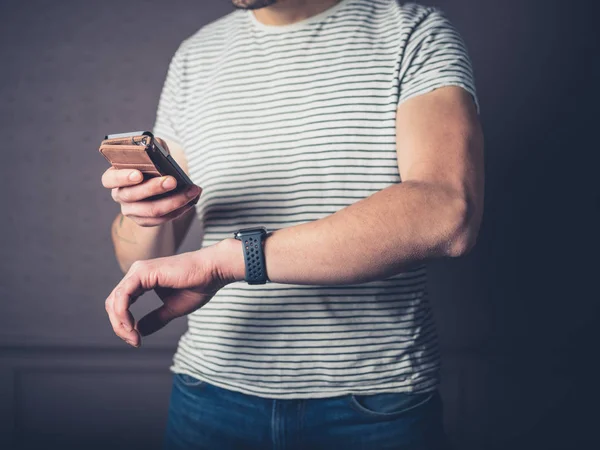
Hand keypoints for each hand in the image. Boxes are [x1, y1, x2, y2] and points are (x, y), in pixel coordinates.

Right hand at [101, 139, 200, 226]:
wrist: (156, 186)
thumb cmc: (151, 165)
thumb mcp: (149, 153)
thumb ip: (152, 148)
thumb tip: (160, 148)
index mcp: (114, 177)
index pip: (109, 179)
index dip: (122, 177)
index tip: (138, 174)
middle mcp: (120, 195)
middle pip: (134, 195)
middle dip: (155, 188)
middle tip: (172, 180)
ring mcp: (131, 211)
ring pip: (152, 210)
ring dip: (174, 201)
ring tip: (192, 191)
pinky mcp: (145, 221)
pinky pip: (162, 219)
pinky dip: (180, 209)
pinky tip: (192, 200)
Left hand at [104, 241, 241, 346]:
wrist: (213, 271)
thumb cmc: (198, 286)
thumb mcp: (172, 308)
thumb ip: (155, 319)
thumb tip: (139, 332)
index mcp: (142, 280)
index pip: (121, 304)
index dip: (123, 325)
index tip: (137, 341)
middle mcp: (137, 273)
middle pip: (113, 303)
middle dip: (119, 327)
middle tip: (134, 342)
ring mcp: (138, 271)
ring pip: (114, 300)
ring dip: (119, 323)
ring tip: (133, 337)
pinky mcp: (143, 272)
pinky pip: (123, 296)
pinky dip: (122, 313)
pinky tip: (131, 327)